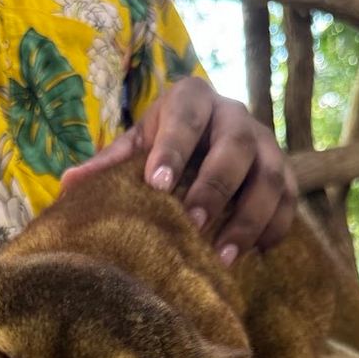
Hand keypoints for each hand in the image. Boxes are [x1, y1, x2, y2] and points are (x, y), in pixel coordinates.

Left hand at [61, 76, 297, 265]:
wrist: (206, 137)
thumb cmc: (163, 145)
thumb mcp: (136, 146)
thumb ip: (109, 165)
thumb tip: (69, 186)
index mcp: (193, 100)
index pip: (186, 117)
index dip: (173, 148)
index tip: (156, 184)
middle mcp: (235, 115)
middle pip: (236, 146)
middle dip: (215, 186)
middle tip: (193, 223)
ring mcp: (266, 144)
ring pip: (270, 176)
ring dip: (248, 218)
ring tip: (223, 257)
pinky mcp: (285, 175)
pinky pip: (290, 202)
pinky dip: (275, 229)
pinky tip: (254, 256)